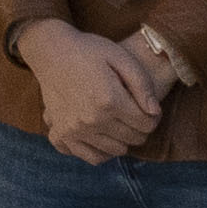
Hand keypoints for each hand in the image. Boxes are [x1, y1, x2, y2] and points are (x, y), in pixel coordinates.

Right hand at [16, 19, 165, 163]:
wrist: (51, 52)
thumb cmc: (89, 51)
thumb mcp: (121, 57)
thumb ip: (142, 85)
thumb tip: (154, 112)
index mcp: (110, 100)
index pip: (146, 125)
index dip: (153, 117)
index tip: (149, 109)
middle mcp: (92, 120)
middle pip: (131, 139)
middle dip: (140, 129)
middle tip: (136, 115)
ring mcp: (75, 130)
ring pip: (114, 151)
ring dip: (123, 140)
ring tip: (121, 124)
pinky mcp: (61, 134)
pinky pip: (89, 156)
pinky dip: (101, 151)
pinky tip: (104, 138)